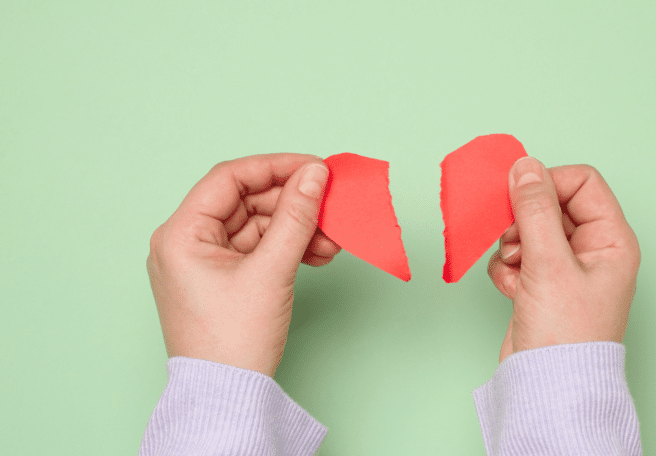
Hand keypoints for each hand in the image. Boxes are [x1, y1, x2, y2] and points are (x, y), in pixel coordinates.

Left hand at [146, 154, 340, 377]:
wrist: (228, 396)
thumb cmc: (233, 341)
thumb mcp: (271, 271)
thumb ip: (296, 217)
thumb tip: (315, 175)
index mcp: (180, 234)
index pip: (230, 179)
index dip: (276, 167)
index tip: (314, 168)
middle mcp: (186, 242)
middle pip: (247, 202)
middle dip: (293, 205)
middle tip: (331, 207)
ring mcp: (203, 262)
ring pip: (257, 226)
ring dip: (296, 229)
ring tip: (331, 241)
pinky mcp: (222, 278)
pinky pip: (258, 249)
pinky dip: (287, 248)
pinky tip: (316, 254)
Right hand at [488, 157, 640, 362]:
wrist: (548, 385)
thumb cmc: (566, 335)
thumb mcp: (549, 263)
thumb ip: (534, 210)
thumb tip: (524, 167)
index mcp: (611, 239)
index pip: (581, 182)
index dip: (548, 183)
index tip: (519, 197)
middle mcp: (592, 250)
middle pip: (551, 204)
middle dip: (524, 220)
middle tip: (513, 239)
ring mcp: (565, 268)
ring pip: (529, 229)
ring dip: (512, 245)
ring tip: (516, 270)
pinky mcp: (541, 284)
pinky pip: (517, 255)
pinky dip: (507, 268)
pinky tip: (512, 289)